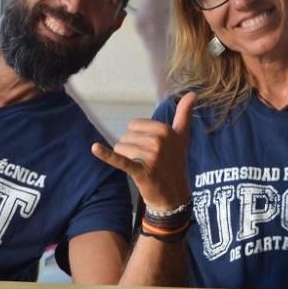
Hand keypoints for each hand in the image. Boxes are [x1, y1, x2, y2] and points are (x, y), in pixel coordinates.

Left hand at [91, 92, 195, 210]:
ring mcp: (150, 156)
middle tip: (148, 160)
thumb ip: (184, 114)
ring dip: (128, 158)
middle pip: (126, 136)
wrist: (174, 195)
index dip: (138, 138)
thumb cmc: (175, 163)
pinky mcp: (140, 170)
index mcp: (165, 130)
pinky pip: (120, 160)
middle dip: (132, 148)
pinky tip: (95, 148)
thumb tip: (192, 93)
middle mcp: (159, 140)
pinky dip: (106, 155)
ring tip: (143, 168)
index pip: (134, 125)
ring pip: (121, 148)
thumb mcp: (182, 137)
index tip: (152, 149)